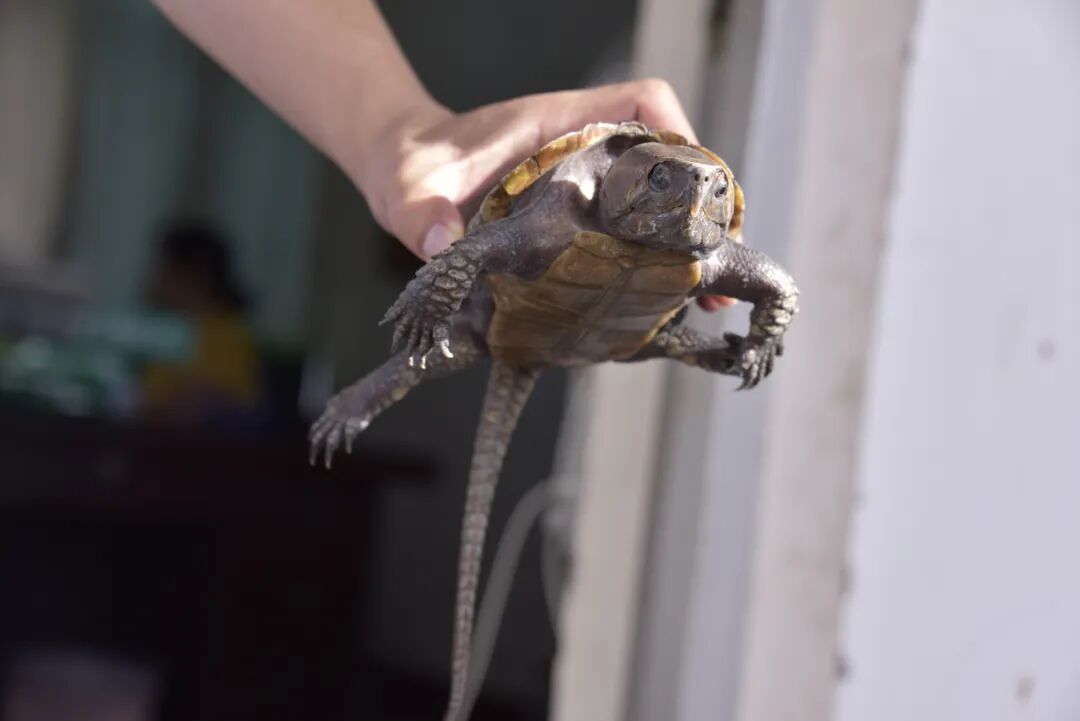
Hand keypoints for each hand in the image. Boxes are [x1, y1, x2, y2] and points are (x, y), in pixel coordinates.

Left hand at [352, 79, 734, 309]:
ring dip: (688, 243)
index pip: (642, 103)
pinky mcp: (579, 217)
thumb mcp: (408, 189)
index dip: (678, 136)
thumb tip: (441, 244)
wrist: (404, 169)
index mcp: (558, 125)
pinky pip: (633, 228)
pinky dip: (655, 260)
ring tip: (708, 298)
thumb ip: (420, 212)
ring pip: (659, 200)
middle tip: (716, 269)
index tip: (690, 194)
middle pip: (670, 159)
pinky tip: (661, 305)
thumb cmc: (412, 166)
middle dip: (703, 208)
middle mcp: (583, 149)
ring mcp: (586, 183)